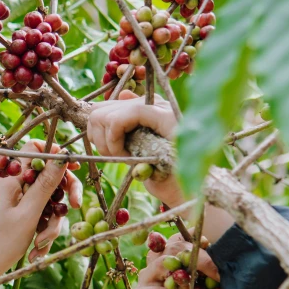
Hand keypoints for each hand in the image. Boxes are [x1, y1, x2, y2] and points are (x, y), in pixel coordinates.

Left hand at [0, 140, 82, 278]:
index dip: (56, 155)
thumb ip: (46, 184)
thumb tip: (62, 156)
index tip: (73, 168)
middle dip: (63, 193)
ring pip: (48, 200)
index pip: (35, 149)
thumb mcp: (29, 212)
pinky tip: (35, 251)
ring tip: (40, 243)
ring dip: (51, 223)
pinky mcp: (21, 214)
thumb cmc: (2, 241)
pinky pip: (42, 215)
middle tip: (75, 206)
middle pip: (48, 175)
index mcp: (11, 177)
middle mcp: (14, 184)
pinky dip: (43, 232)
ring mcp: (18, 199)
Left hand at [87, 90, 183, 208]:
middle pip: (103, 107)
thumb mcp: (142, 152)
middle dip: (99, 136)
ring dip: (106, 142)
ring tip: (124, 158)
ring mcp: (159, 108)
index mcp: (152, 108)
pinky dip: (113, 142)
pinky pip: (117, 120)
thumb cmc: (167, 178)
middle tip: (115, 156)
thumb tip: (122, 95)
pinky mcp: (161, 118)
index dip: (98, 127)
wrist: (190, 193)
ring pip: (107, 113)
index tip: (107, 151)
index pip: (111, 104)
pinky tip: (127, 157)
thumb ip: (130, 128)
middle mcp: (156, 103)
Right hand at [133, 233, 222, 288]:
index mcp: (172, 253)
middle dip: (197, 258)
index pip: (180, 237)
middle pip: (172, 247)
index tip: (215, 255)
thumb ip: (214, 276)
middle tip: (215, 274)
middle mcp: (156, 261)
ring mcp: (145, 278)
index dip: (198, 243)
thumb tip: (218, 275)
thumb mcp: (212, 287)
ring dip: (183, 277)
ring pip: (161, 263)